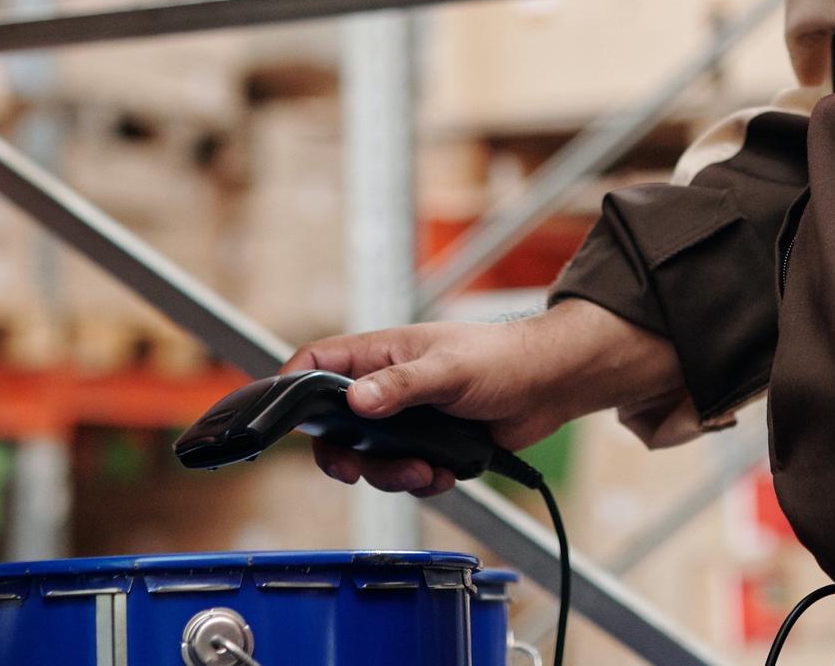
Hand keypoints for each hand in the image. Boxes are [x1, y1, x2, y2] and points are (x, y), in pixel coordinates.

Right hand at [283, 299, 682, 495]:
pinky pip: (404, 474)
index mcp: (378, 354)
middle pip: (333, 427)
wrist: (548, 385)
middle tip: (356, 472)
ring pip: (369, 459)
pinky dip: (420, 481)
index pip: (315, 364)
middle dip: (345, 456)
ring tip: (425, 472)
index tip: (285, 423)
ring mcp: (405, 418)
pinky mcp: (428, 445)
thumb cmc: (501, 358)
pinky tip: (444, 473)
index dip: (292, 390)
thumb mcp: (449, 368)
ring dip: (391, 475)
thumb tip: (357, 402)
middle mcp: (384, 386)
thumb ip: (401, 385)